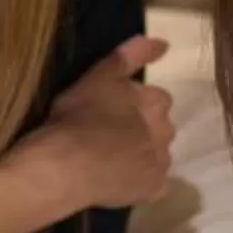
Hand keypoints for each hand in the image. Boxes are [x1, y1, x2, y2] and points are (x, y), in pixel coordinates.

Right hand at [27, 34, 174, 210]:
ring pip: (158, 155)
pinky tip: (122, 182)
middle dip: (143, 129)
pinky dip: (143, 183)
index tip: (114, 110)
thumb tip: (164, 43)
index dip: (136, 104)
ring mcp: (160, 163)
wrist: (66, 164)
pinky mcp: (153, 190)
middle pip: (161, 127)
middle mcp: (166, 132)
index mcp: (156, 103)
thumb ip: (132, 55)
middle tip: (110, 135)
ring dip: (143, 155)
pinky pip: (155, 185)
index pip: (158, 99)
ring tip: (111, 159)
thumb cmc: (79, 117)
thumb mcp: (100, 75)